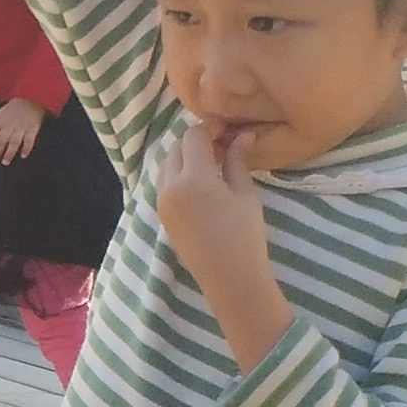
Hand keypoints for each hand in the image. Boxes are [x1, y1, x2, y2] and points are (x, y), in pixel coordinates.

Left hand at [0, 96, 48, 164]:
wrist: (32, 97)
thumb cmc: (14, 108)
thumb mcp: (0, 114)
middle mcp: (9, 124)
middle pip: (1, 140)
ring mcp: (22, 127)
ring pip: (14, 142)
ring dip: (9, 153)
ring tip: (5, 162)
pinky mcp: (33, 129)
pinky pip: (29, 140)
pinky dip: (26, 148)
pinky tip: (23, 155)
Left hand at [152, 120, 290, 368]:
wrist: (229, 278)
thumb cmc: (244, 235)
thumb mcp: (245, 194)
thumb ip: (237, 161)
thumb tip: (243, 135)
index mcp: (192, 177)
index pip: (193, 137)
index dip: (210, 127)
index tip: (228, 128)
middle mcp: (170, 186)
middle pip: (176, 148)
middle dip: (197, 140)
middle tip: (222, 144)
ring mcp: (162, 201)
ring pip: (167, 164)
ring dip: (185, 156)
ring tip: (212, 162)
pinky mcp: (162, 215)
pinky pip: (164, 183)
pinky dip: (178, 173)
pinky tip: (200, 181)